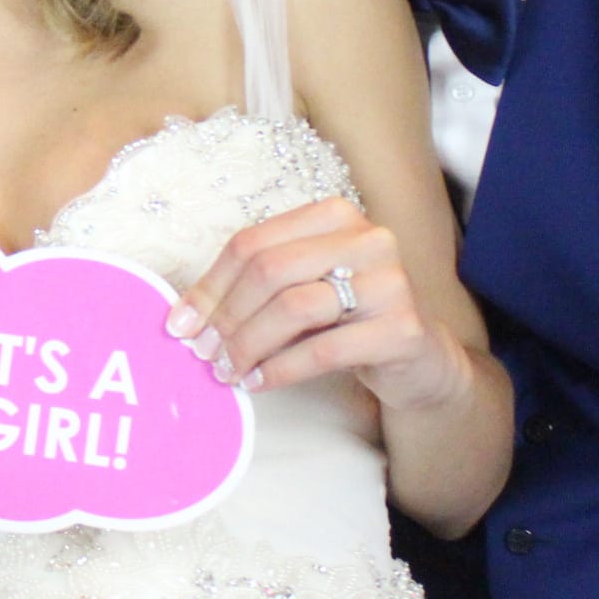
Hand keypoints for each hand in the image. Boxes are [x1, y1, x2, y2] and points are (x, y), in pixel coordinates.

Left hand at [169, 197, 473, 411]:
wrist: (419, 358)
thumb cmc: (347, 319)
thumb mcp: (301, 289)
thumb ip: (253, 289)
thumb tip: (183, 318)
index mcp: (333, 215)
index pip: (252, 243)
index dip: (209, 286)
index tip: (180, 325)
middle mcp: (366, 237)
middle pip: (269, 271)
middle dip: (226, 316)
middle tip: (202, 353)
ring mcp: (389, 281)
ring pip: (293, 308)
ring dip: (249, 345)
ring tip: (227, 371)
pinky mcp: (401, 328)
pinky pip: (324, 349)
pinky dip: (281, 369)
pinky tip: (259, 382)